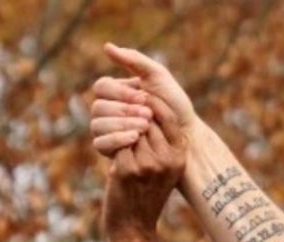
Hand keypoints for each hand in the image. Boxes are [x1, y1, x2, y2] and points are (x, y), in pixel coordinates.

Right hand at [91, 44, 195, 158]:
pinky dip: (117, 139)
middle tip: (148, 115)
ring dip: (122, 124)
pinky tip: (135, 138)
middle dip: (125, 110)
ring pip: (97, 125)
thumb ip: (135, 60)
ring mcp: (106, 132)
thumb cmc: (173, 105)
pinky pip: (101, 145)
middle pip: (98, 107)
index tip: (144, 97)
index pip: (101, 87)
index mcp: (114, 92)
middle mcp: (106, 111)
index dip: (120, 92)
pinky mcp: (111, 152)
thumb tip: (106, 47)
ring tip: (145, 127)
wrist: (186, 136)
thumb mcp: (158, 77)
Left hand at [101, 93, 186, 241]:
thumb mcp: (164, 170)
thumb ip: (160, 143)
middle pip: (146, 118)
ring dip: (118, 127)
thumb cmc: (146, 196)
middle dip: (132, 113)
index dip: (152, 102)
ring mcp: (148, 165)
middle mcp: (167, 160)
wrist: (134, 228)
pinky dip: (110, 144)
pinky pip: (115, 142)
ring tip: (115, 134)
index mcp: (179, 157)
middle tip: (120, 108)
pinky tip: (110, 153)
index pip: (168, 116)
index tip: (139, 96)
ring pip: (129, 128)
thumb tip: (146, 107)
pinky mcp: (128, 169)